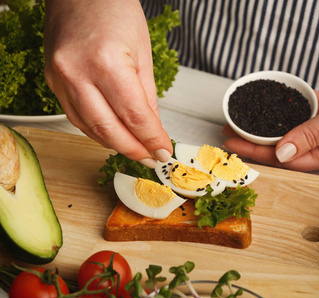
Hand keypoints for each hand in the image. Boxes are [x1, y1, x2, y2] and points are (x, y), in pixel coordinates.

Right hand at [44, 0, 171, 166]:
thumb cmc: (113, 9)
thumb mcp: (143, 53)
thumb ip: (147, 96)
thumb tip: (152, 129)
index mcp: (107, 63)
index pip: (135, 116)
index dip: (152, 140)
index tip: (164, 151)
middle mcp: (77, 73)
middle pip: (109, 130)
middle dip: (135, 150)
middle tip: (153, 159)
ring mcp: (60, 79)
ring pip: (90, 128)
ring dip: (116, 144)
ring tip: (137, 151)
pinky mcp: (52, 82)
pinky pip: (76, 117)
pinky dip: (98, 131)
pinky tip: (114, 135)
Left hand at [223, 62, 318, 170]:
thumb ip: (310, 135)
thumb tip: (280, 152)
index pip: (284, 158)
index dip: (255, 151)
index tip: (232, 144)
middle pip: (281, 147)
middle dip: (254, 141)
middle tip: (228, 132)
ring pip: (287, 132)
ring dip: (264, 127)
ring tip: (240, 121)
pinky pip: (299, 116)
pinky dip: (283, 112)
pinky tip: (266, 109)